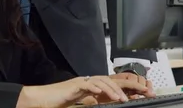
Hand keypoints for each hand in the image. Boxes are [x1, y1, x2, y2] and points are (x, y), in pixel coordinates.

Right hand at [17, 75, 150, 107]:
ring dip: (114, 90)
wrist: (42, 100)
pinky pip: (89, 85)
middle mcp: (89, 81)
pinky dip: (98, 89)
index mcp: (92, 86)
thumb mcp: (82, 103)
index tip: (140, 93)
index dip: (127, 87)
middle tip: (139, 93)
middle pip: (111, 80)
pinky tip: (104, 94)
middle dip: (126, 87)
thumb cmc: (59, 102)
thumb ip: (93, 101)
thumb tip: (104, 102)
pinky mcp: (74, 86)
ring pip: (103, 81)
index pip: (113, 84)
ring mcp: (82, 82)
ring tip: (122, 99)